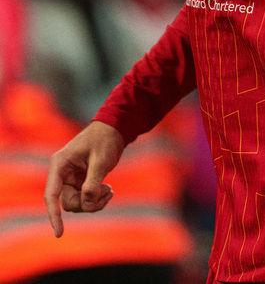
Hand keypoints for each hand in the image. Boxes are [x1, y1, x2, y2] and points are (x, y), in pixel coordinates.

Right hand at [44, 121, 124, 236]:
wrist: (114, 129)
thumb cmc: (105, 139)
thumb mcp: (101, 160)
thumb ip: (92, 183)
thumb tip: (86, 205)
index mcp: (60, 164)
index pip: (51, 195)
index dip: (53, 215)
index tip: (59, 233)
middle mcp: (62, 173)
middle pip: (68, 203)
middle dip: (87, 203)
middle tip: (108, 192)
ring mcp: (70, 179)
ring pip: (77, 204)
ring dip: (94, 202)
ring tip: (110, 191)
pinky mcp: (79, 182)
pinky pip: (84, 200)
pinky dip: (96, 200)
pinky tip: (108, 191)